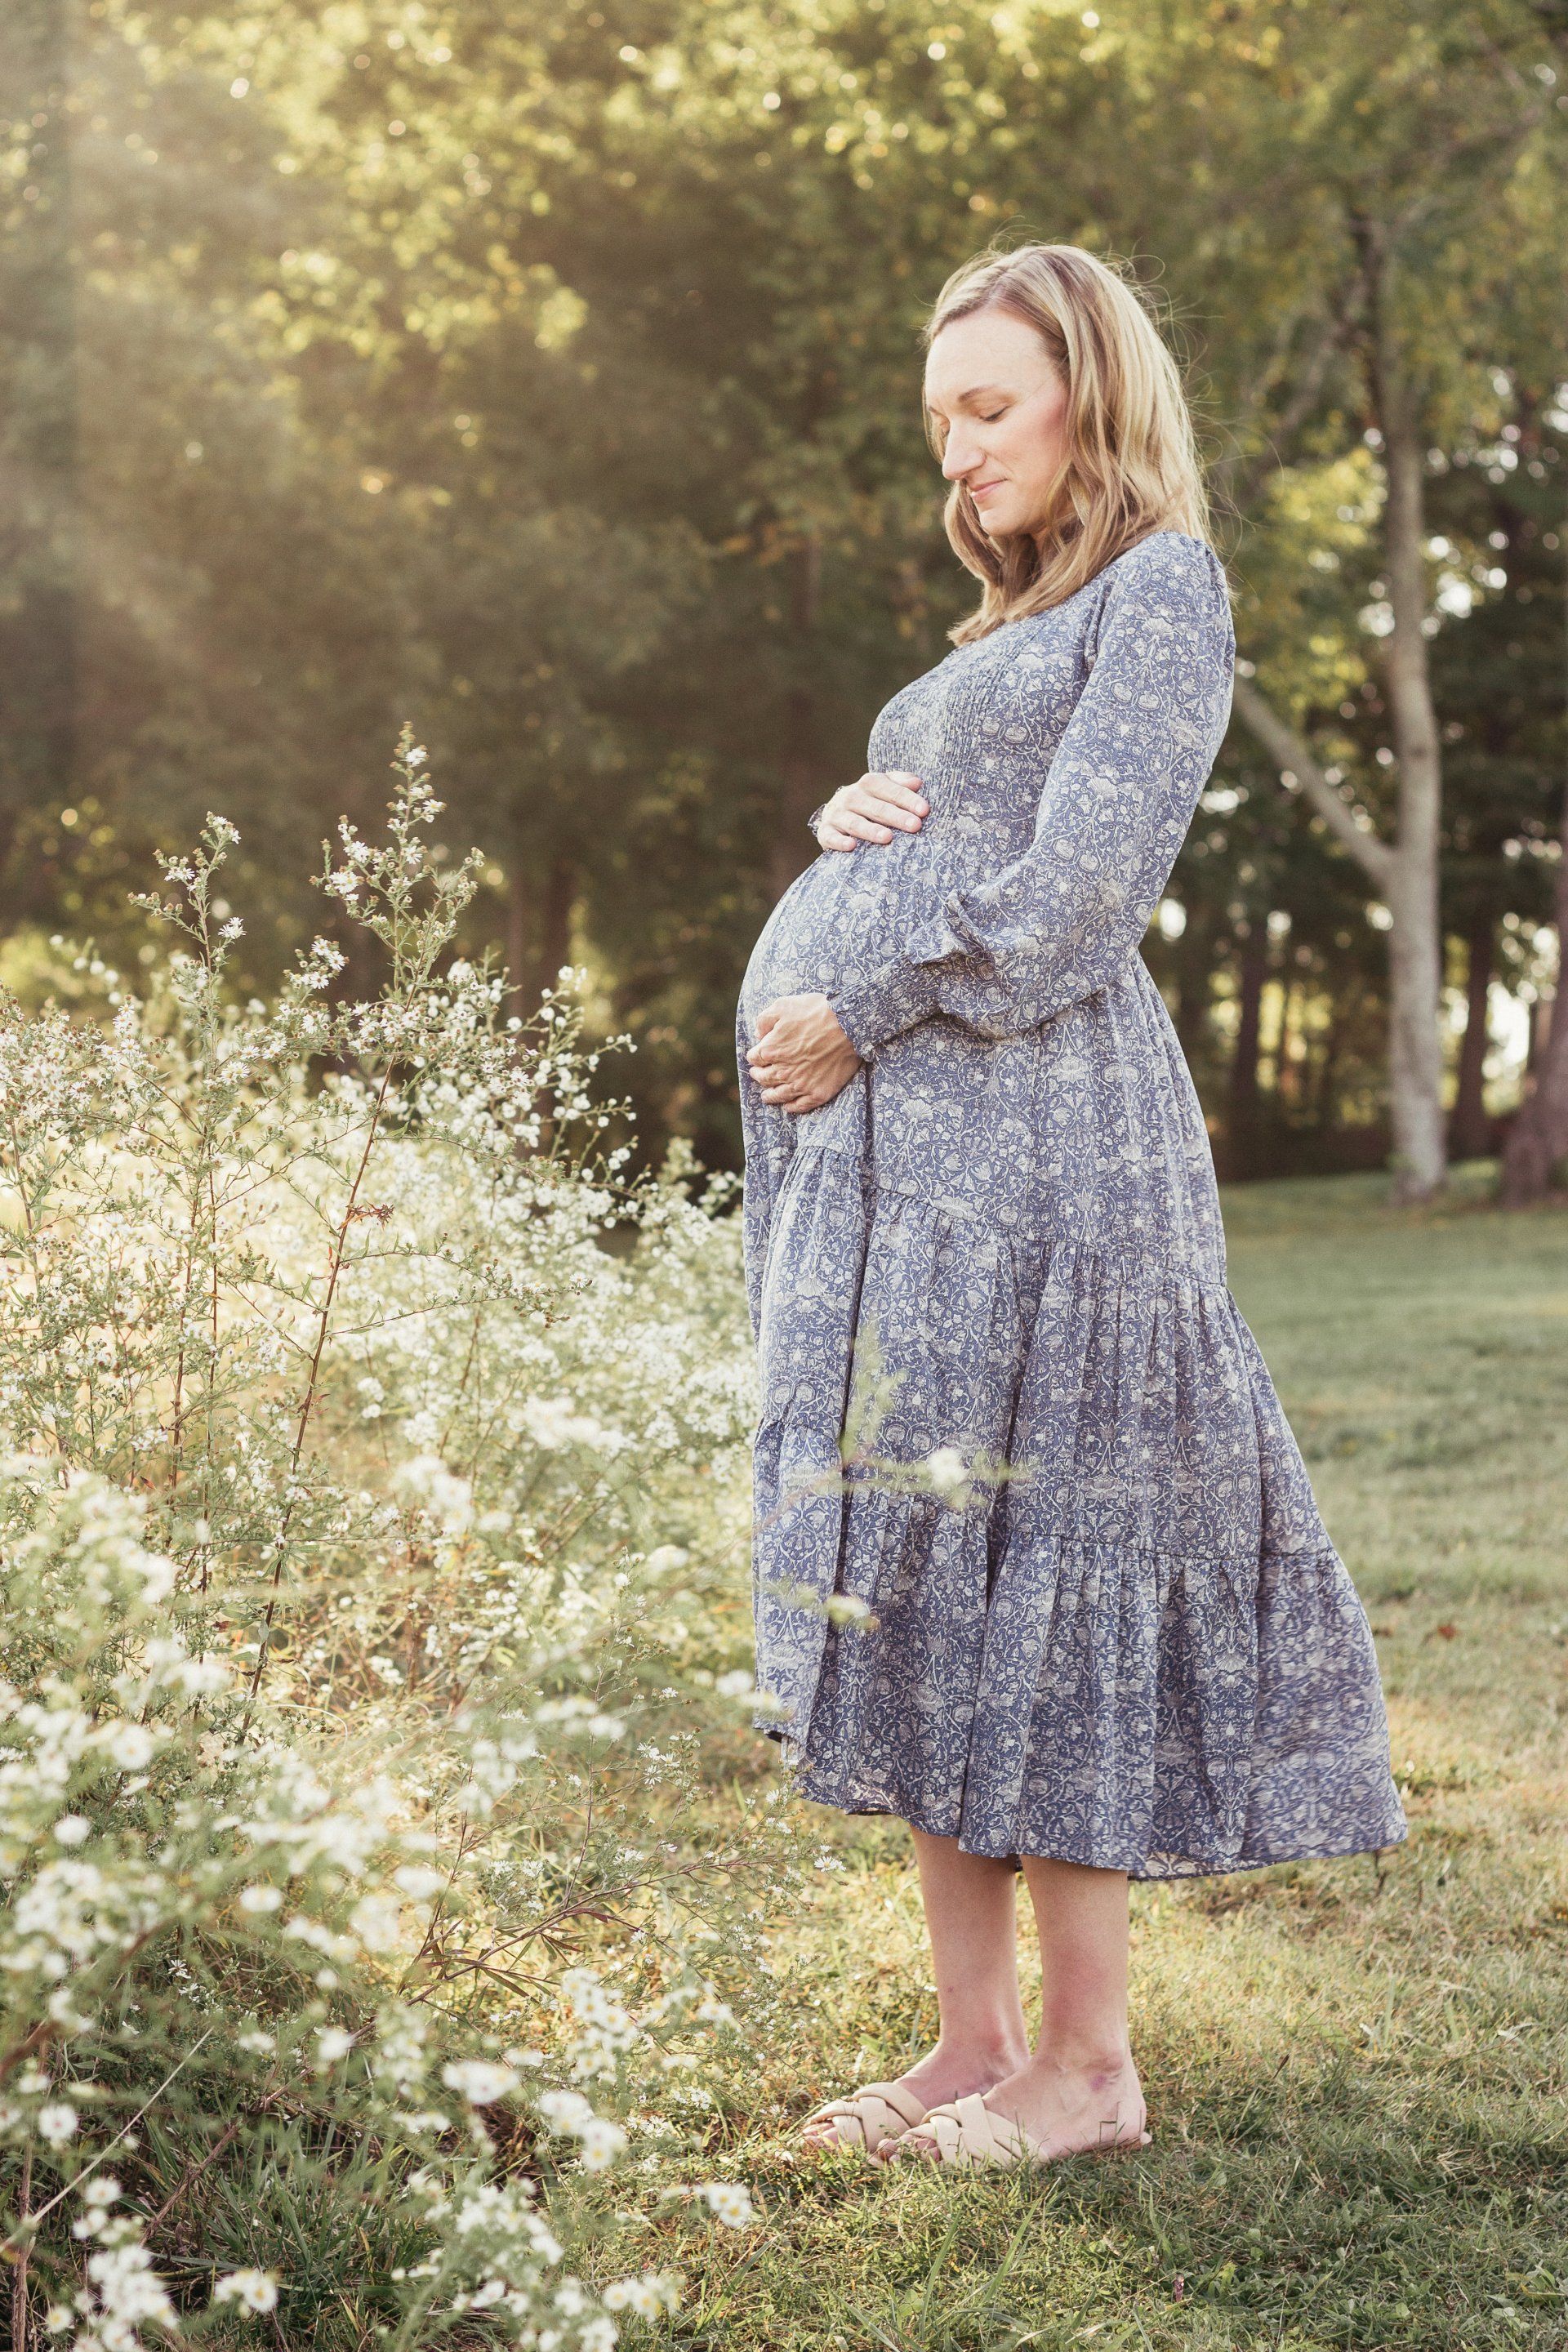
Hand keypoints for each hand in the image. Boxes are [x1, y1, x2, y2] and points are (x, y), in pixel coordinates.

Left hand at [747, 993, 860, 1113]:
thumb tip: (758, 1035)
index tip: (759, 1055)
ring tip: (767, 1096)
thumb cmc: (816, 1011)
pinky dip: (791, 1107)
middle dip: (758, 1075)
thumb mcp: (783, 1005)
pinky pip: (800, 1106)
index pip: (754, 1058)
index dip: (755, 1056)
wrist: (849, 1024)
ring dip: (770, 1096)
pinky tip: (788, 1106)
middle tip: (758, 1075)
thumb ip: (764, 1020)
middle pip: (763, 1078)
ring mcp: (801, 1084)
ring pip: (778, 1095)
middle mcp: (782, 1071)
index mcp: (770, 1050)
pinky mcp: (818, 1093)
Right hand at [815, 770, 927, 852]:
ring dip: (870, 830)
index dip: (907, 799)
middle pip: (875, 807)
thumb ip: (901, 783)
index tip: (924, 810)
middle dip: (896, 816)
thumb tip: (917, 783)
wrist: (837, 812)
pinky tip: (851, 846)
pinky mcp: (825, 832)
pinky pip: (831, 837)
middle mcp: (851, 796)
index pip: (890, 789)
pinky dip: (839, 841)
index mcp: (869, 783)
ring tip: (887, 838)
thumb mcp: (886, 787)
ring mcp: (837, 814)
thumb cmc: (871, 801)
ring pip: (855, 822)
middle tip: (915, 826)